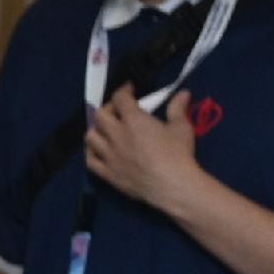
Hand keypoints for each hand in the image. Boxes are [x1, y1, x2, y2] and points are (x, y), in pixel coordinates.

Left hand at [84, 80, 208, 211]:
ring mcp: (108, 155)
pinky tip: (98, 151)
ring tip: (105, 130)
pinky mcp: (107, 173)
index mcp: (133, 120)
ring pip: (90, 137)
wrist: (171, 184)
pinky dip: (91, 153)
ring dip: (96, 130)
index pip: (120, 98)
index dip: (123, 90)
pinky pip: (90, 161)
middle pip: (100, 115)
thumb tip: (184, 92)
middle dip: (108, 108)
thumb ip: (177, 108)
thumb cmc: (177, 153)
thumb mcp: (181, 127)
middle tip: (118, 110)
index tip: (128, 89)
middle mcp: (116, 135)